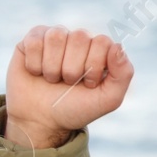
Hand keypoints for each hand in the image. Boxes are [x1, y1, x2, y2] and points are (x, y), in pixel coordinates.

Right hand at [3, 26, 133, 148]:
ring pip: (57, 36)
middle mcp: (80, 39)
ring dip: (52, 66)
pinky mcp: (32, 41)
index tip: (88, 84)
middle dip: (72, 69)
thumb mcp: (108, 98)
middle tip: (68, 83)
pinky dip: (34, 63)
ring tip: (52, 79)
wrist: (42, 121)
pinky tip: (37, 72)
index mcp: (101, 49)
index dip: (93, 66)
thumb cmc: (77, 108)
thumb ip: (123, 73)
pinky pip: (34, 41)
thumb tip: (118, 46)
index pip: (102, 41)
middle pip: (79, 36)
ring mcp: (56, 37)